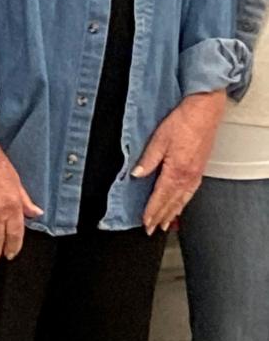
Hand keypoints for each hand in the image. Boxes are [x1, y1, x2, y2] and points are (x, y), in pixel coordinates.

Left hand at [133, 90, 224, 235]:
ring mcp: (195, 174)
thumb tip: (136, 174)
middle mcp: (187, 176)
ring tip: (165, 223)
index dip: (152, 211)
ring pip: (182, 199)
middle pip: (172, 202)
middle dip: (161, 216)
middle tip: (152, 229)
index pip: (160, 197)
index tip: (145, 222)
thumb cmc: (183, 122)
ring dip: (173, 212)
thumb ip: (148, 159)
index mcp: (176, 170)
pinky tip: (180, 204)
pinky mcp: (200, 169)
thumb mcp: (159, 139)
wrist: (204, 112)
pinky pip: (191, 192)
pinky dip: (183, 202)